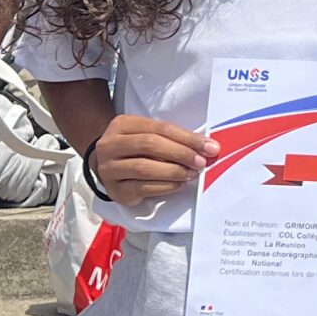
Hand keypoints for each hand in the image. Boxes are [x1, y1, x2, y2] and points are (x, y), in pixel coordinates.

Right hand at [86, 113, 215, 208]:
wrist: (107, 165)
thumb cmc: (136, 148)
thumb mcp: (147, 134)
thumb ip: (172, 137)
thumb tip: (206, 147)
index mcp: (121, 124)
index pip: (159, 128)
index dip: (186, 137)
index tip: (209, 146)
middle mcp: (109, 145)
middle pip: (150, 145)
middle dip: (181, 153)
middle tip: (201, 162)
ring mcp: (108, 169)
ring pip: (144, 168)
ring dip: (174, 171)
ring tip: (191, 174)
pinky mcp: (115, 191)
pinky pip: (142, 188)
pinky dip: (165, 186)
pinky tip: (179, 184)